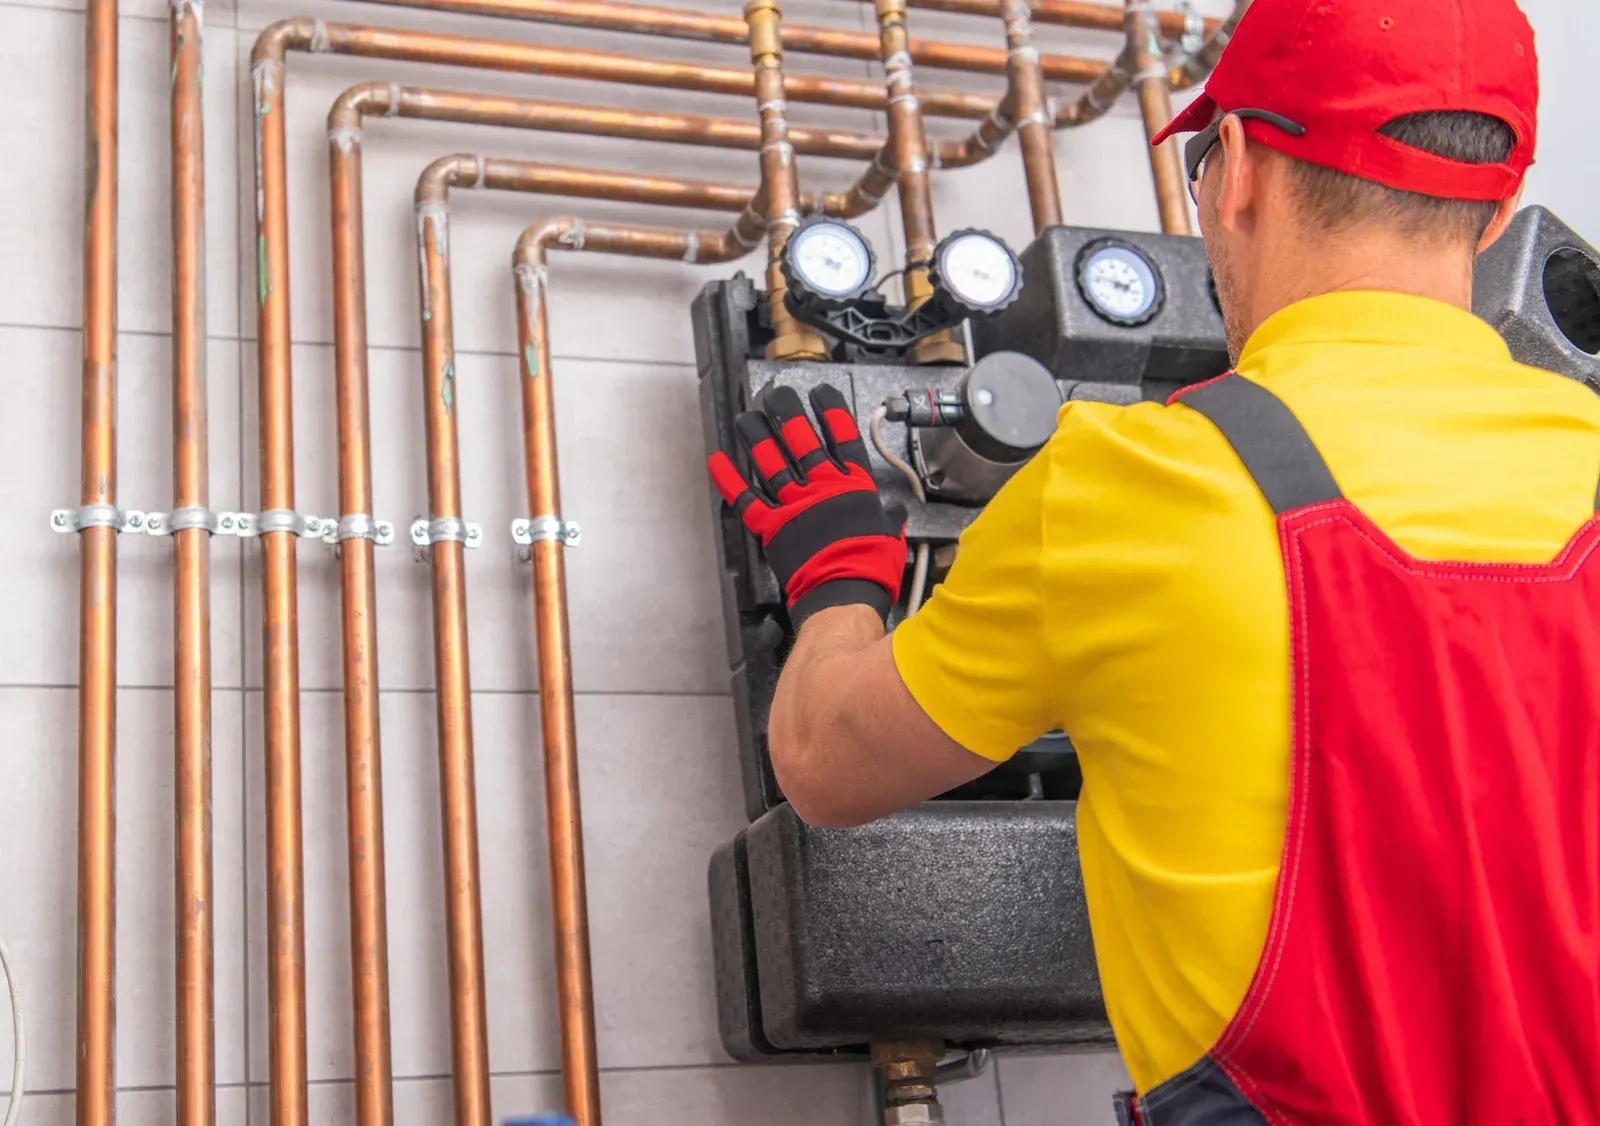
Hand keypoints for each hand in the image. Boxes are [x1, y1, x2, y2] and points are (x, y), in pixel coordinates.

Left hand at [708, 384, 906, 626]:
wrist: (845, 593)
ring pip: (771, 461)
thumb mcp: (891, 535)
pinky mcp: (773, 526)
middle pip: (801, 440)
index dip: (831, 412)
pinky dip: (730, 480)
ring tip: (748, 417)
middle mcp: (821, 487)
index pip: (842, 438)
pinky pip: (746, 499)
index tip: (821, 393)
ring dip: (757, 436)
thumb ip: (889, 518)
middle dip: (788, 413)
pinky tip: (718, 461)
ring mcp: (794, 505)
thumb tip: (895, 513)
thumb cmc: (871, 566)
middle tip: (776, 395)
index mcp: (853, 486)